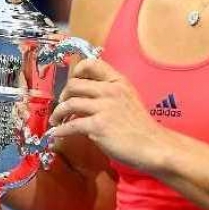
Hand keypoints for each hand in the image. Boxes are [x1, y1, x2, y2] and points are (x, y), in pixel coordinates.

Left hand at [48, 59, 166, 171]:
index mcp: (118, 81)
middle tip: (62, 105)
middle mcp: (110, 90)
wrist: (152, 145)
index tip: (72, 82)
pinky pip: (71, 125)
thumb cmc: (140, 126)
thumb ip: (109, 93)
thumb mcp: (128, 99)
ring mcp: (104, 107)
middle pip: (74, 84)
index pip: (92, 63)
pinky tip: (56, 134)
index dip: (77, 70)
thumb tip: (84, 97)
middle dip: (63, 95)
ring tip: (56, 120)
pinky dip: (60, 130)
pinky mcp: (98, 126)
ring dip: (58, 113)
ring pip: (70, 103)